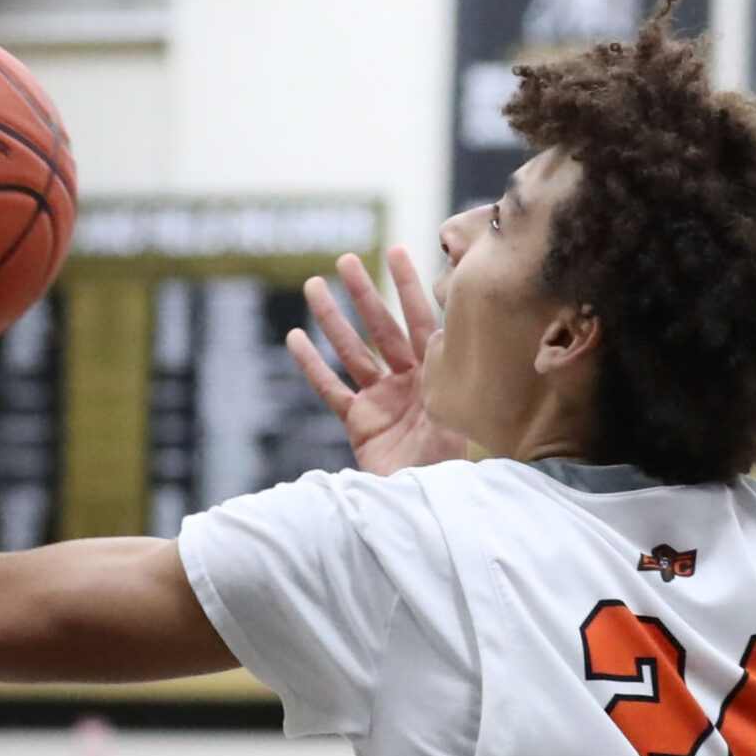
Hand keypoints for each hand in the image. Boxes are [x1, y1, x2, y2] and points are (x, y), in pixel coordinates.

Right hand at [286, 248, 469, 475]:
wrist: (432, 503)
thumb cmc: (458, 462)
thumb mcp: (459, 413)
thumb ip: (450, 374)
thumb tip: (446, 330)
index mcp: (438, 375)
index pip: (422, 320)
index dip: (408, 287)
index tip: (397, 252)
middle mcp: (409, 382)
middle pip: (382, 328)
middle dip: (364, 293)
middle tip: (346, 259)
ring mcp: (382, 400)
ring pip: (352, 351)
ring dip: (333, 319)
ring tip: (314, 285)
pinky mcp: (359, 423)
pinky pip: (332, 388)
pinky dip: (313, 365)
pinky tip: (296, 338)